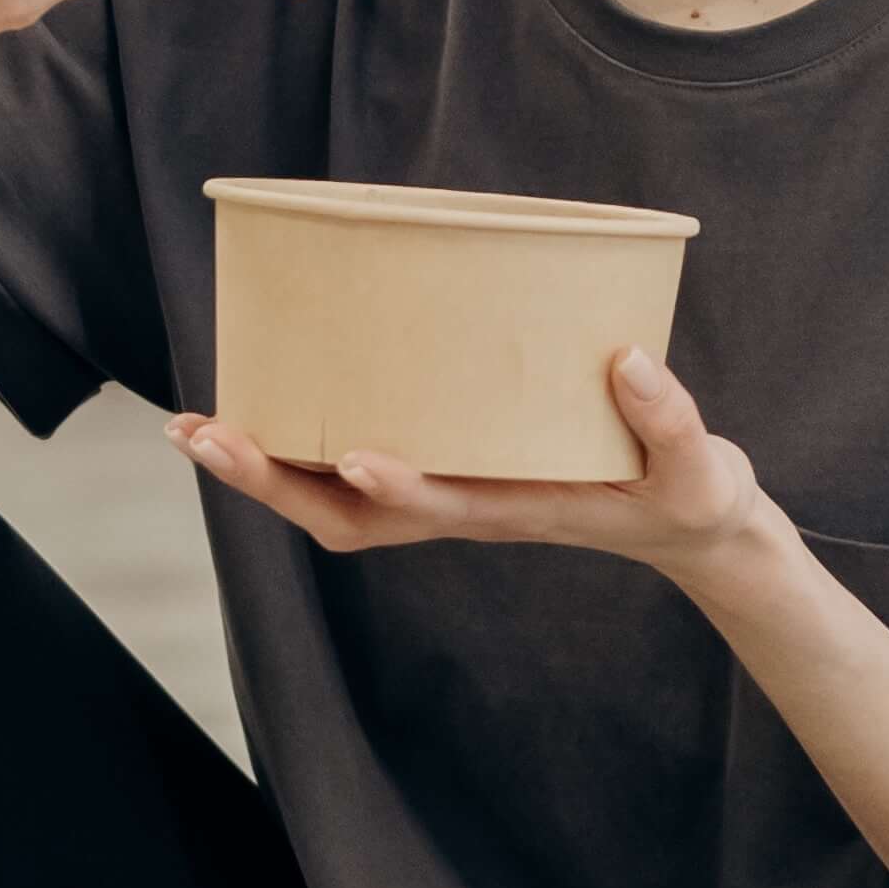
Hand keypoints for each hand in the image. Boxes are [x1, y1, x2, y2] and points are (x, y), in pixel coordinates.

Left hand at [168, 346, 771, 581]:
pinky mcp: (443, 470)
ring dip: (261, 468)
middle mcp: (462, 508)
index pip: (443, 509)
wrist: (683, 526)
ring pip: (332, 500)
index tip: (357, 455)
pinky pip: (351, 469)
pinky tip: (254, 406)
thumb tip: (628, 360)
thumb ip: (671, 420)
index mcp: (519, 510)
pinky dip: (295, 447)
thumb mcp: (697, 468)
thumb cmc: (686, 496)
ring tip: (191, 429)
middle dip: (273, 481)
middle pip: (348, 516)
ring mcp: (444, 495)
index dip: (400, 488)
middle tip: (201, 434)